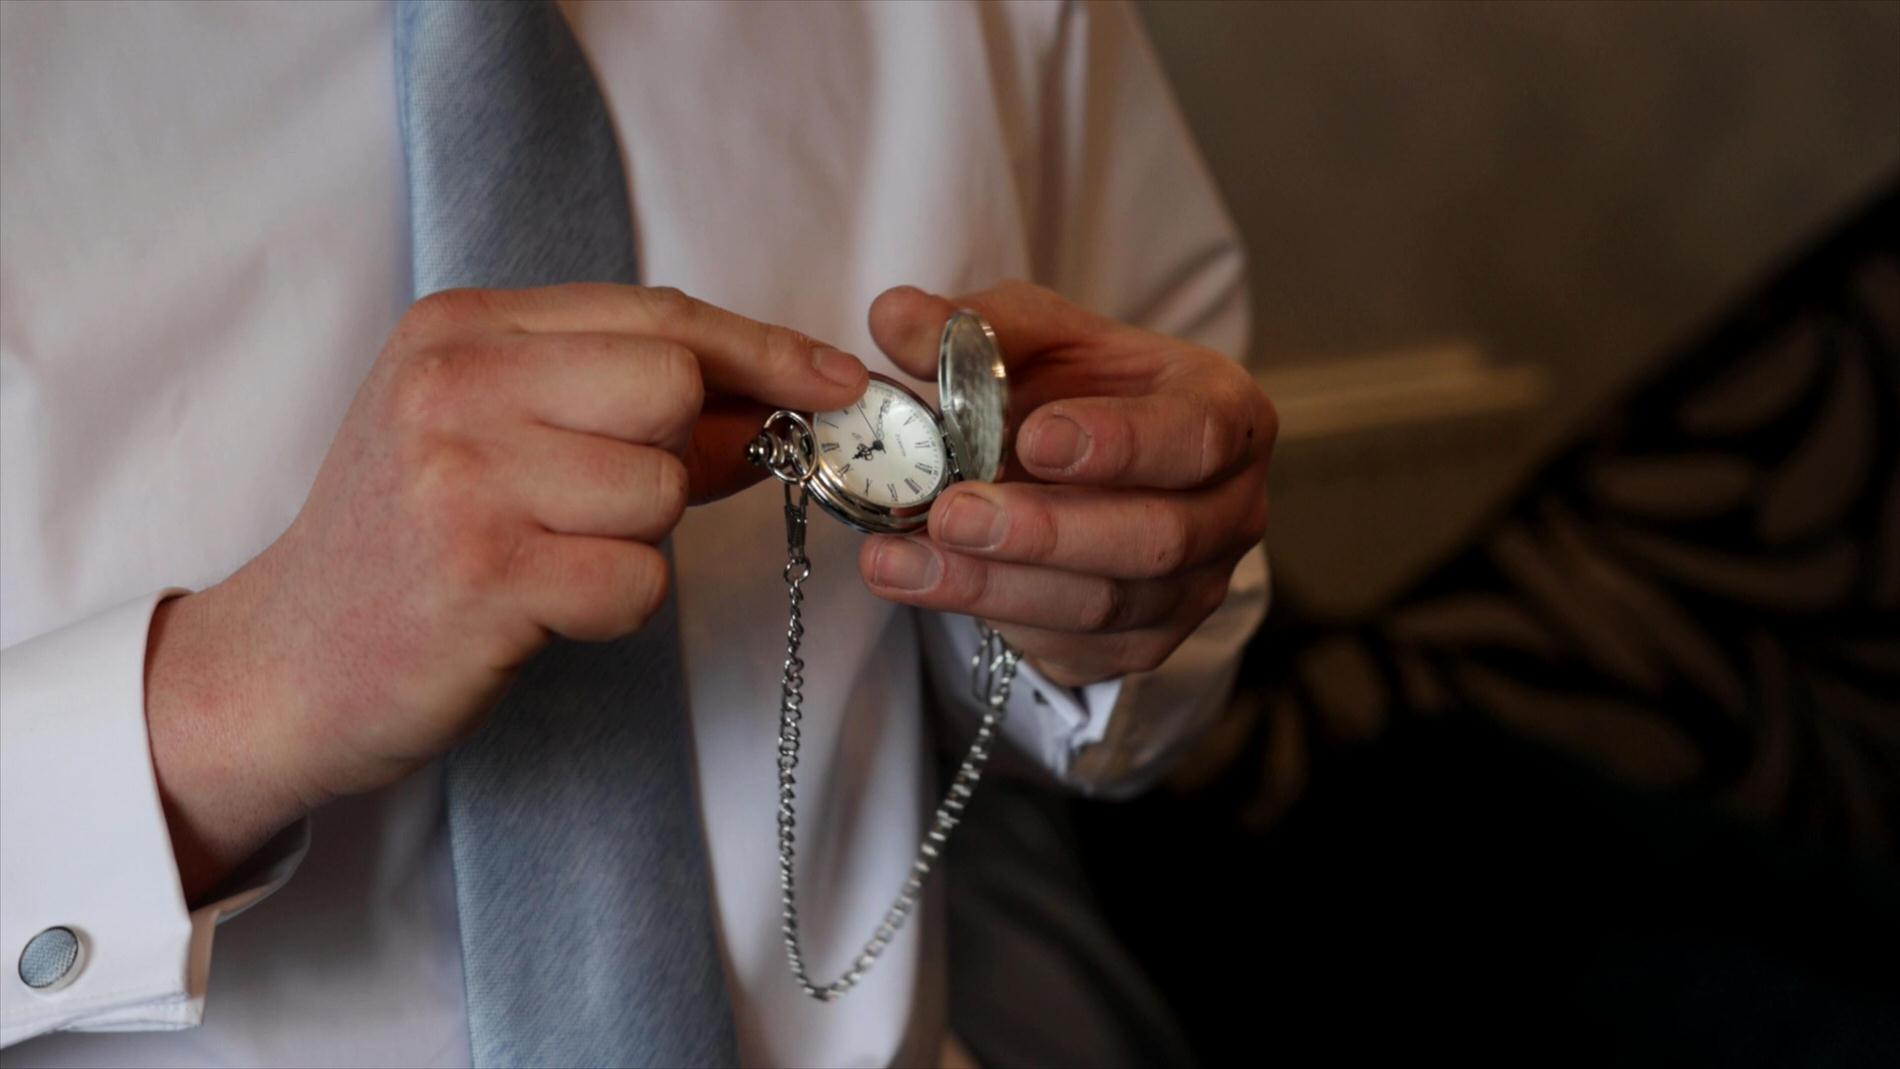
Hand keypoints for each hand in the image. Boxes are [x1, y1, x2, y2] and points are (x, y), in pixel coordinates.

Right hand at [146, 284, 866, 897]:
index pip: (658, 314)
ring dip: (634, 542)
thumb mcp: (495, 438)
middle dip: (672, 457)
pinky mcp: (481, 574)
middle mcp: (455, 385)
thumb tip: (780, 400)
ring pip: (659, 491)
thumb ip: (627, 408)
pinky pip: (635, 579)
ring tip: (548, 559)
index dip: (763, 349)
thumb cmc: (414, 544)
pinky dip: (614, 604)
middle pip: (672, 386)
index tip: (838, 380)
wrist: (287, 663)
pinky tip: (543, 609)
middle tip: (602, 504)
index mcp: (462, 330)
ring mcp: (462, 477)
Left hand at [857, 282, 1273, 686]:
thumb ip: (979, 328)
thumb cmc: (1080, 392)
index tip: (1035, 438)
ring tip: (900, 558)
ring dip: (993, 585)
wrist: (1090, 473)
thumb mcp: (1040, 340)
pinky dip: (989, 617)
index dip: (1122, 443)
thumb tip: (895, 318)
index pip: (1198, 436)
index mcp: (1227, 416)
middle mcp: (1230, 512)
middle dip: (1044, 532)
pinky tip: (920, 583)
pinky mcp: (1143, 645)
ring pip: (1104, 605)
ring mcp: (1193, 590)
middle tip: (952, 513)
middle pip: (1156, 539)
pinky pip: (1072, 646)